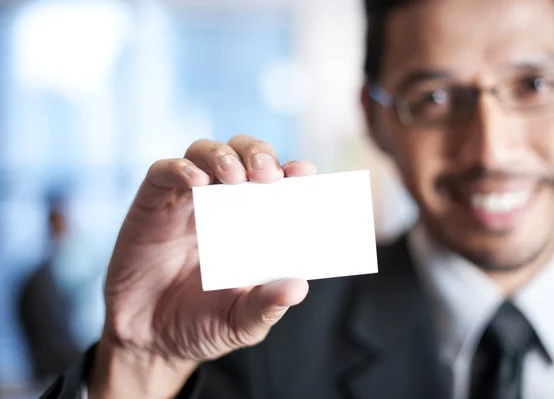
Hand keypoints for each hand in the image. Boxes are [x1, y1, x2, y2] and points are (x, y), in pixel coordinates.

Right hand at [89, 135, 316, 398]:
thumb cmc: (201, 326)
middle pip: (241, 154)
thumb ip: (267, 306)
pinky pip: (162, 173)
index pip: (274, 182)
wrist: (150, 342)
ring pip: (203, 153)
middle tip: (268, 174)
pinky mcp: (151, 206)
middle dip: (258, 154)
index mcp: (250, 223)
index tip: (305, 173)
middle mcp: (220, 205)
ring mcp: (184, 202)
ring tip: (235, 176)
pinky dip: (179, 169)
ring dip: (222, 156)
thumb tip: (299, 287)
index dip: (290, 171)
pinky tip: (196, 182)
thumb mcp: (242, 322)